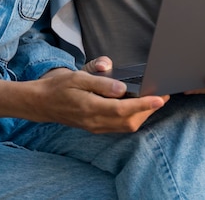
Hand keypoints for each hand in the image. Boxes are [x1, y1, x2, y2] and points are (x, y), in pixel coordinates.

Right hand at [35, 68, 167, 132]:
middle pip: (129, 122)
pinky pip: (118, 127)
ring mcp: (95, 127)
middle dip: (148, 111)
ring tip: (153, 100)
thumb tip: (122, 88)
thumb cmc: (60, 86)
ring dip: (142, 115)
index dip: (144, 105)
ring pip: (125, 126)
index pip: (123, 109)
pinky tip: (136, 106)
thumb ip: (101, 82)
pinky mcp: (95, 127)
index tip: (160, 98)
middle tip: (162, 96)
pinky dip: (131, 117)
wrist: (42, 102)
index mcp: (91, 107)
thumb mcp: (78, 76)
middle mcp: (95, 122)